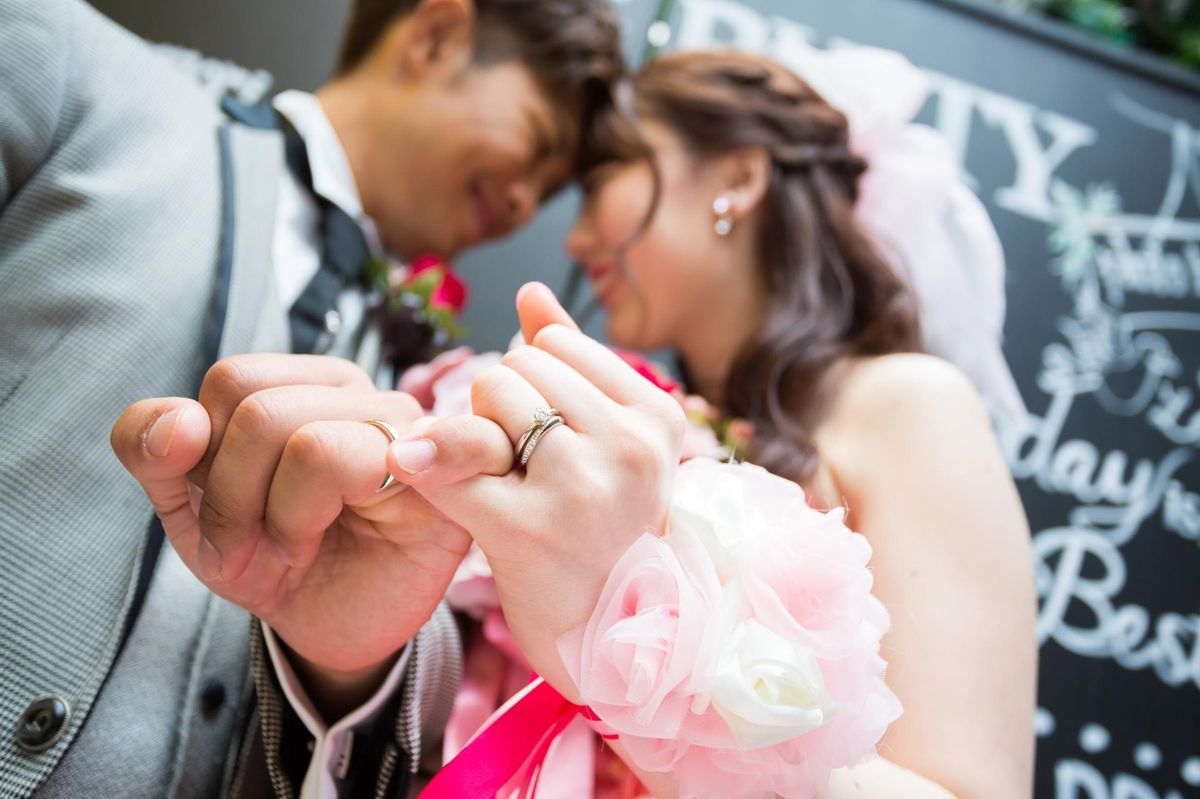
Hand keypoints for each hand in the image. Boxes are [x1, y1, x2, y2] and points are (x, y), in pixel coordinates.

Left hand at [111, 354, 478, 712]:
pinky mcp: (444, 478)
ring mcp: (409, 429)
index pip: (233, 379)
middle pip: (261, 411)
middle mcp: (361, 393)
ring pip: (308, 442)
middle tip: (257, 548)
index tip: (223, 516)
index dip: (206, 458)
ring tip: (298, 547)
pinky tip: (335, 537)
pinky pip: (367, 462)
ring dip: (282, 521)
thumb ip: (155, 452)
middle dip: (234, 500)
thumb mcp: (191, 512)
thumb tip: (178, 420)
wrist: (333, 630)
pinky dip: (314, 518)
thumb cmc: (274, 560)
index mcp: (304, 384)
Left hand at [383, 284, 684, 697]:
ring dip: (475, 433)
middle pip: (518, 364)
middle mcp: (629, 446)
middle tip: (521, 463)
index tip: (546, 431)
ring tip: (502, 482)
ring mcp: (582, 487)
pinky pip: (453, 461)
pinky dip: (429, 466)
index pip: (555, 344)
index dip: (534, 382)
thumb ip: (573, 362)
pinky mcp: (528, 530)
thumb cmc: (605, 530)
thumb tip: (531, 290)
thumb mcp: (611, 442)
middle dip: (502, 404)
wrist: (611, 639)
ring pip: (488, 396)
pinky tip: (425, 480)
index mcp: (656, 417)